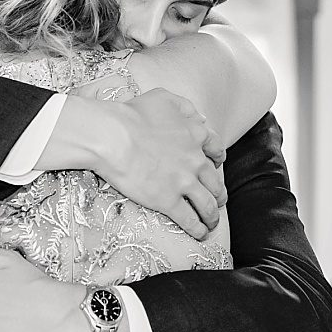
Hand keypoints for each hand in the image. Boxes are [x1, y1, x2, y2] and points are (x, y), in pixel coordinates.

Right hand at [64, 91, 225, 240]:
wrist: (113, 136)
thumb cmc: (132, 114)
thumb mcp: (163, 98)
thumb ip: (185, 107)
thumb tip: (200, 117)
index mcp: (195, 135)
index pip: (216, 150)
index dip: (218, 160)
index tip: (217, 166)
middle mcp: (195, 160)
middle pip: (216, 182)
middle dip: (218, 194)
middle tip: (216, 200)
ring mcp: (184, 182)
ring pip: (207, 204)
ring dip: (211, 215)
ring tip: (211, 223)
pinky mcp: (168, 200)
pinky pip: (190, 219)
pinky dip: (198, 228)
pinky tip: (199, 234)